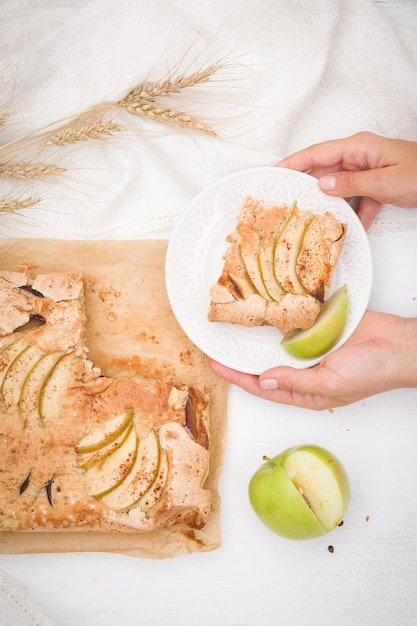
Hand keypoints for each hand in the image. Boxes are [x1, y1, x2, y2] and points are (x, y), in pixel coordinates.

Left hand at [210, 311, 416, 409]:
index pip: (263, 387)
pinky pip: (295, 326)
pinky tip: (264, 311)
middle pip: (265, 366)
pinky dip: (280, 321)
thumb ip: (295, 382)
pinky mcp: (321, 329)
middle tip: (218, 346)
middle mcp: (305, 371)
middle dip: (242, 359)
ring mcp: (312, 349)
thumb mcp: (329, 384)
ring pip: (277, 345)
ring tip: (234, 328)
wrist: (399, 345)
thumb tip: (262, 379)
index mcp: (306, 392)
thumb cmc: (371, 372)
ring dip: (258, 339)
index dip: (237, 377)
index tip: (216, 366)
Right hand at [276, 132, 416, 229]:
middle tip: (285, 205)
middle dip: (307, 189)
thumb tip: (321, 184)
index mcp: (358, 147)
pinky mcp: (378, 187)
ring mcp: (368, 172)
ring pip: (341, 191)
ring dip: (331, 207)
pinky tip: (351, 232)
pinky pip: (359, 202)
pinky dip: (356, 216)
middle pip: (325, 173)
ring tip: (313, 223)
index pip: (317, 153)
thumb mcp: (384, 181)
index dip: (293, 163)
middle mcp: (360, 157)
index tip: (273, 173)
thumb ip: (351, 183)